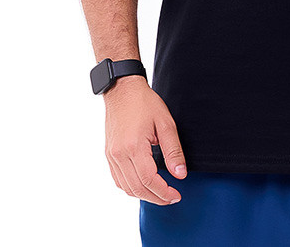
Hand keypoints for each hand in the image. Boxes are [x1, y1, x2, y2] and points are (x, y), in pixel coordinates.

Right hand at [104, 76, 187, 204]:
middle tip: (171, 198)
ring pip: (126, 187)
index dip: (164, 192)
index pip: (149, 181)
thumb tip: (180, 174)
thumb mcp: (165, 123)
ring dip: (143, 195)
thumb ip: (173, 151)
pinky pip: (118, 180)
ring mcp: (111, 156)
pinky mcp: (109, 154)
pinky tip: (144, 185)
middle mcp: (119, 155)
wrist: (122, 90)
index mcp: (133, 147)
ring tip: (160, 194)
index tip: (177, 195)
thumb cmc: (145, 103)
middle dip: (156, 198)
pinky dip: (131, 187)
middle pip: (137, 189)